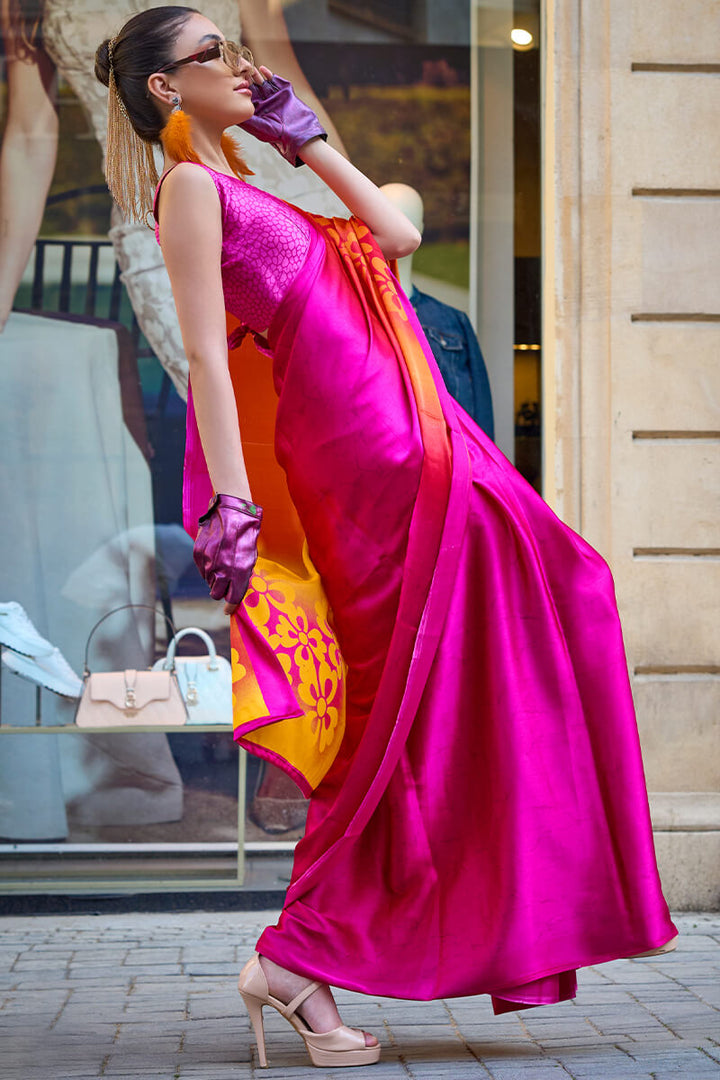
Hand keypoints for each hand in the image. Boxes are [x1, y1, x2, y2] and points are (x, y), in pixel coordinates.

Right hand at [193, 494, 261, 608]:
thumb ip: (244, 574)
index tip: (229, 609)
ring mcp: (208, 562)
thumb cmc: (246, 532)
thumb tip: (236, 587)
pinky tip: (214, 556)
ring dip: (214, 577)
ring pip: (208, 581)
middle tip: (225, 585)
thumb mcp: (252, 555)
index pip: (233, 598)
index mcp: (239, 571)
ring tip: (222, 563)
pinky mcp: (198, 553)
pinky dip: (207, 567)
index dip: (230, 606)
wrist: (231, 509)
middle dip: (220, 592)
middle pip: (216, 594)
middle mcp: (222, 569)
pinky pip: (202, 569)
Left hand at [240, 67, 326, 166]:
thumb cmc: (277, 134)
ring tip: (249, 67)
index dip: (239, 88)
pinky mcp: (284, 91)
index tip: (232, 81)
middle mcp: (264, 102)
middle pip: (252, 86)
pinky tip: (262, 69)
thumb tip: (231, 111)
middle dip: (246, 78)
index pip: (244, 96)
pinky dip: (268, 74)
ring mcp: (274, 95)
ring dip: (255, 74)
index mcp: (256, 111)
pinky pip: (274, 79)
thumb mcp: (258, 127)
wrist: (298, 133)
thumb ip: (246, 117)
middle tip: (239, 70)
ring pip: (261, 81)